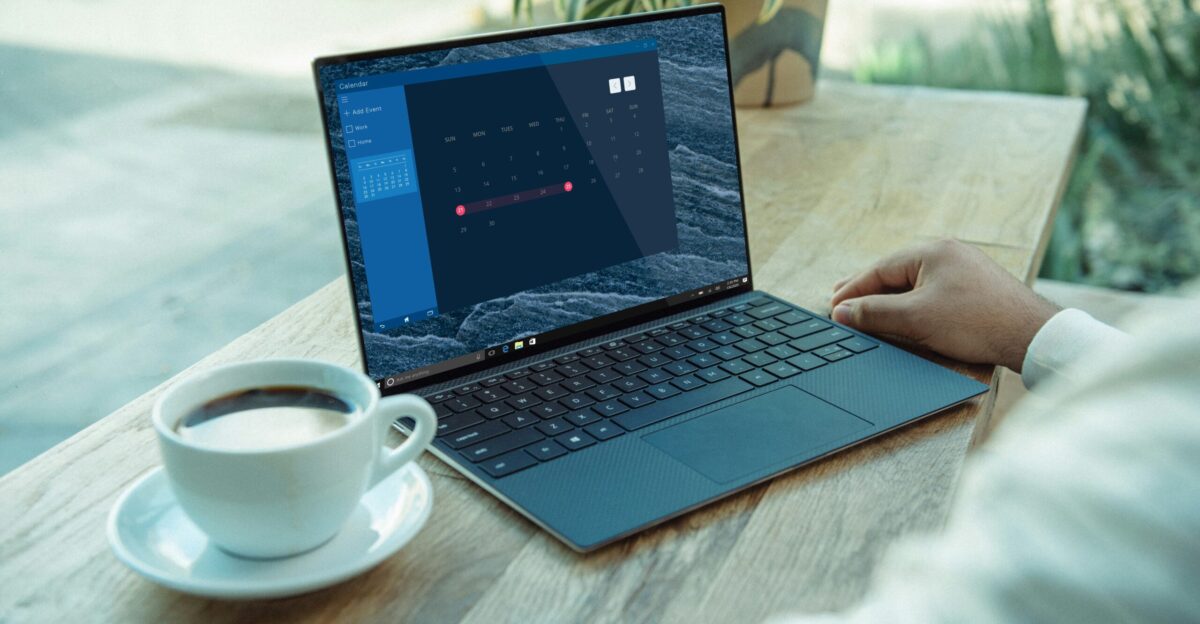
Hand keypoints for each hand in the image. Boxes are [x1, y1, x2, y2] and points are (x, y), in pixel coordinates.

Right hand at [829, 239, 1059, 371]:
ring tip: (868, 309)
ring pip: (914, 282)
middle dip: (867, 290)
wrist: (1031, 335)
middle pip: (896, 272)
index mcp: (932, 251)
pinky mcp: (977, 287)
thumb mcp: (916, 318)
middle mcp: (949, 252)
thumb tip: (842, 312)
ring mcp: (965, 268)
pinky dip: (912, 302)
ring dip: (889, 297)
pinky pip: (933, 290)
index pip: (879, 269)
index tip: (832, 307)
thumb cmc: (976, 322)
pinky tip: (905, 313)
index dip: (853, 290)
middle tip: (839, 301)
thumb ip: (874, 313)